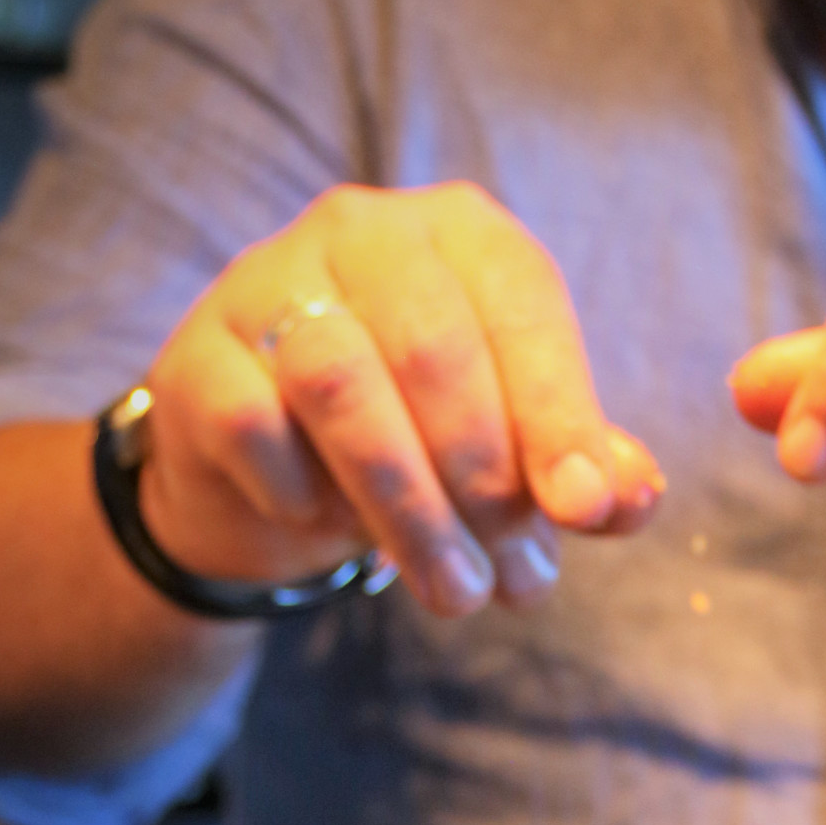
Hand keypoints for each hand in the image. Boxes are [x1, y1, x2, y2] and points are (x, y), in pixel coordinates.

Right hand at [138, 184, 664, 616]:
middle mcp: (363, 232)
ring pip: (342, 386)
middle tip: (517, 583)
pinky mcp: (198, 358)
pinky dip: (304, 494)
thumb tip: (627, 500)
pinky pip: (256, 426)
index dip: (560, 414)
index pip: (523, 306)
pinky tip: (330, 530)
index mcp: (460, 232)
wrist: (260, 469)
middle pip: (435, 350)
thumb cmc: (415, 438)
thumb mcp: (511, 447)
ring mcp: (266, 284)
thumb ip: (579, 465)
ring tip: (454, 593)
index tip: (584, 511)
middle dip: (485, 482)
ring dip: (408, 508)